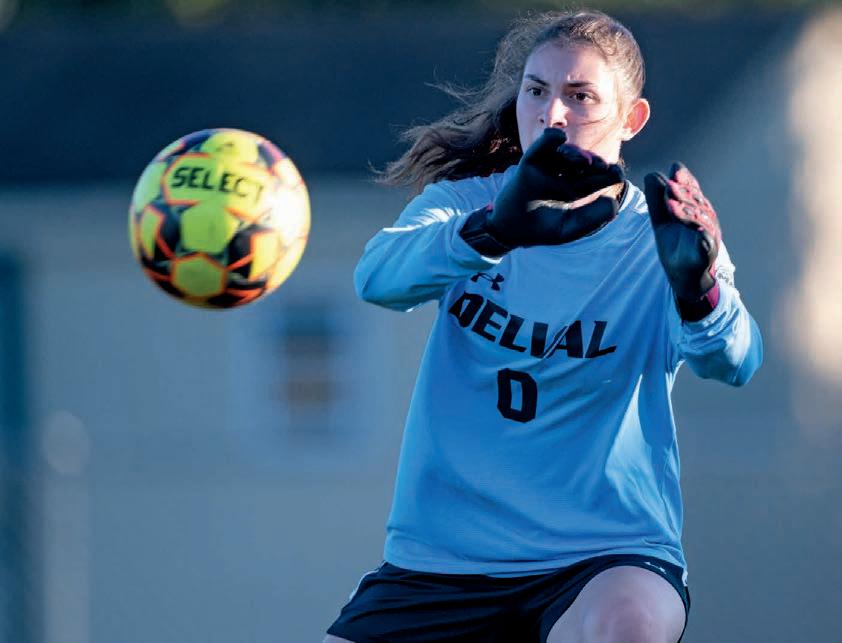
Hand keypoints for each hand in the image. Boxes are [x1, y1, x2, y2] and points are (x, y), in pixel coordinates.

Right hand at [462, 128, 623, 252]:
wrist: (510, 230)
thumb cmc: (540, 230)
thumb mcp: (568, 229)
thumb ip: (591, 219)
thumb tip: (613, 202)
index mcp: (575, 189)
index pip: (596, 178)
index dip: (609, 174)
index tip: (616, 173)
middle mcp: (563, 175)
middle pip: (583, 163)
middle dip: (594, 162)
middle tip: (601, 166)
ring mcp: (547, 167)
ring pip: (565, 153)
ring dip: (576, 154)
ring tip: (584, 161)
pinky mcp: (530, 163)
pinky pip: (541, 147)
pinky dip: (549, 139)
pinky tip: (559, 137)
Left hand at [644, 162, 721, 319]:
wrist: (683, 276)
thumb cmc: (675, 246)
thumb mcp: (661, 222)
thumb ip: (657, 201)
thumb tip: (652, 175)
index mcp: (695, 210)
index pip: (692, 192)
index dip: (686, 180)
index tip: (675, 169)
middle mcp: (706, 220)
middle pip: (698, 203)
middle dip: (685, 193)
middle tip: (671, 185)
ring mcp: (709, 236)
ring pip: (702, 221)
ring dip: (689, 212)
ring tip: (672, 205)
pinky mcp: (707, 253)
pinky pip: (706, 243)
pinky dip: (702, 236)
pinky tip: (696, 229)